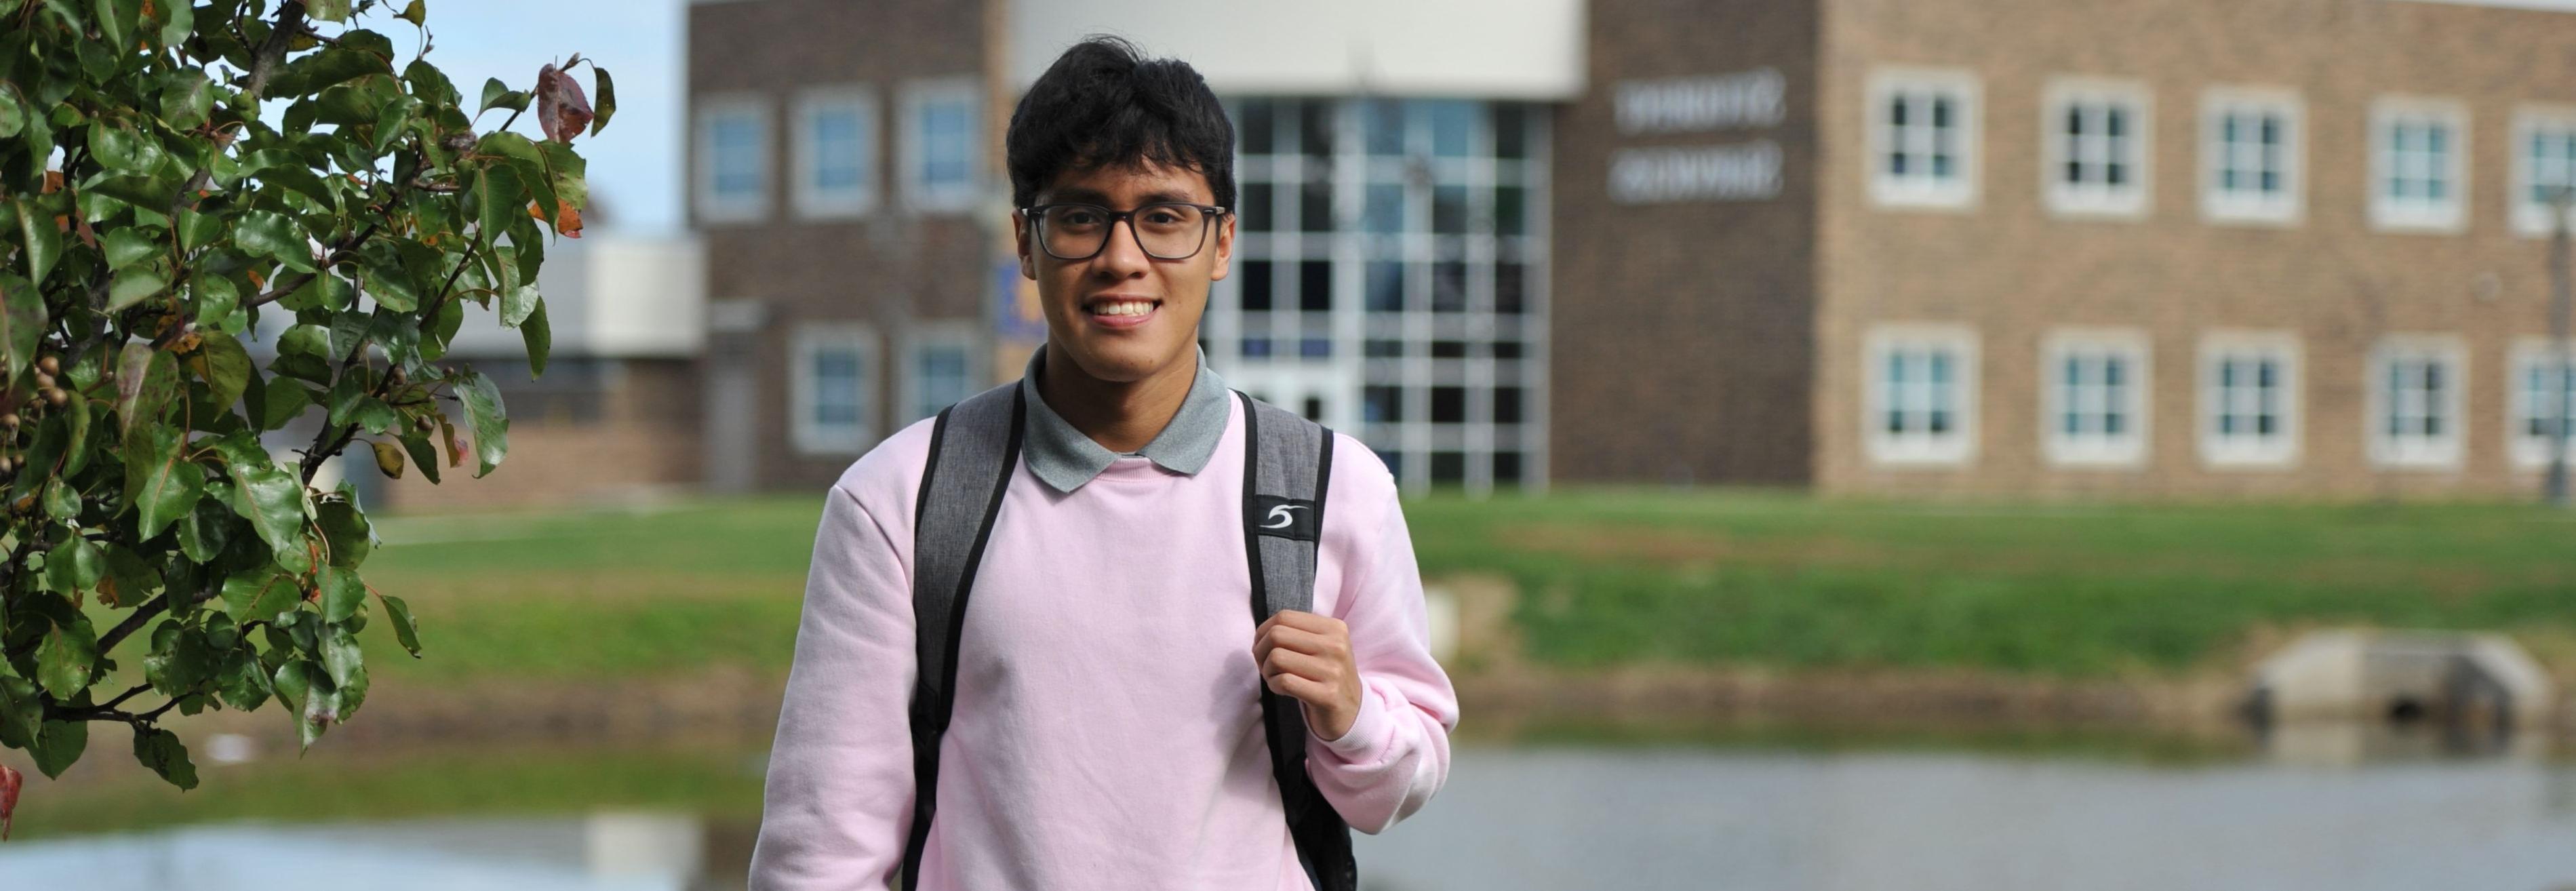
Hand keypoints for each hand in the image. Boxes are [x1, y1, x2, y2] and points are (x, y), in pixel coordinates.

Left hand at [1253, 609, 1362, 740]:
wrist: (1351, 711)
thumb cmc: (1326, 675)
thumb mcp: (1322, 646)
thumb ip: (1296, 633)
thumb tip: (1260, 634)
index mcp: (1334, 628)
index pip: (1284, 617)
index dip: (1263, 632)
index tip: (1263, 647)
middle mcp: (1336, 646)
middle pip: (1277, 635)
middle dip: (1261, 652)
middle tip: (1266, 666)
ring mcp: (1333, 671)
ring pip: (1277, 658)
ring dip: (1267, 671)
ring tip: (1276, 678)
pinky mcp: (1327, 695)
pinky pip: (1284, 681)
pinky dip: (1274, 685)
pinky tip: (1282, 690)